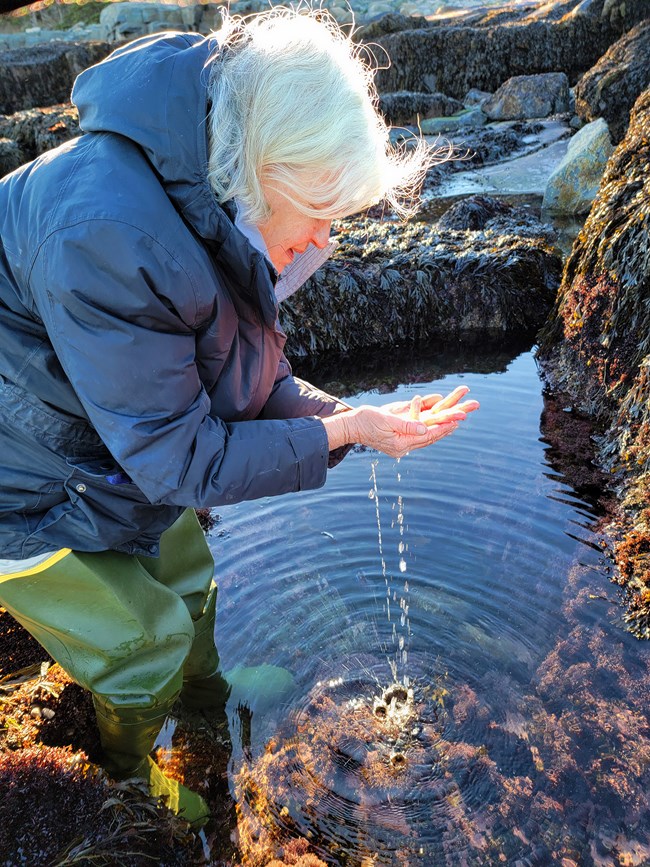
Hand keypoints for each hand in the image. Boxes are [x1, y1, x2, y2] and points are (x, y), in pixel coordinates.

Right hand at [322, 386, 478, 457]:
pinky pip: (421, 424)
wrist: (351, 424)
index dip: (443, 427)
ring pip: (429, 428)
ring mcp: (404, 437)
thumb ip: (406, 425)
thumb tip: (425, 428)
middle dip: (450, 422)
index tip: (458, 421)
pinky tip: (444, 411)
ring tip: (462, 412)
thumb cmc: (364, 422)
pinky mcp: (402, 430)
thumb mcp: (385, 421)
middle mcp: (406, 442)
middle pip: (432, 432)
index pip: (428, 436)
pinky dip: (433, 418)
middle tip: (467, 412)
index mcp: (402, 444)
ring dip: (445, 419)